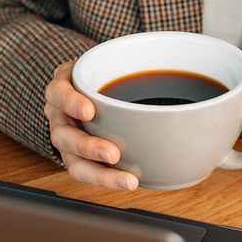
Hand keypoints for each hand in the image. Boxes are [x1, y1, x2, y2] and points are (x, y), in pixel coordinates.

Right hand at [43, 59, 138, 190]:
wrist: (94, 84)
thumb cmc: (102, 73)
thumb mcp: (108, 59)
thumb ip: (134, 64)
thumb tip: (183, 65)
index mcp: (63, 87)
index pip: (58, 93)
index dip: (71, 102)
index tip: (89, 110)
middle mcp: (60, 116)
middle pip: (63, 135)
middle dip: (88, 147)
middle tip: (112, 153)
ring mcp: (68, 140)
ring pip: (74, 162)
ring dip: (100, 174)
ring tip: (127, 180)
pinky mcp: (78, 158)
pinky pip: (87, 173)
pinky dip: (107, 180)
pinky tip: (127, 182)